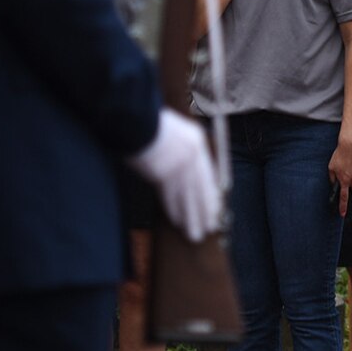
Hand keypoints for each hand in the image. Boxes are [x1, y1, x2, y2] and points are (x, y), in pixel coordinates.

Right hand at [130, 108, 222, 240]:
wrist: (135, 117)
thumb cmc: (150, 123)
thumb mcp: (174, 131)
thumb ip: (182, 148)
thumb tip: (183, 172)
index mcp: (197, 141)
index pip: (209, 174)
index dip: (211, 195)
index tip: (215, 209)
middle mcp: (193, 154)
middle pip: (201, 189)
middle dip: (205, 211)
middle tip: (209, 228)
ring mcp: (179, 164)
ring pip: (188, 197)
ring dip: (191, 217)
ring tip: (195, 233)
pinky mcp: (164, 172)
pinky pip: (170, 196)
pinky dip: (174, 210)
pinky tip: (178, 221)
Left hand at [329, 133, 351, 217]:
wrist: (350, 145)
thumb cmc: (339, 156)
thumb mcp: (331, 167)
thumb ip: (332, 177)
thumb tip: (334, 182)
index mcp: (344, 180)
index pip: (343, 197)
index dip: (343, 207)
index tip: (343, 214)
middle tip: (350, 185)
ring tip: (350, 169)